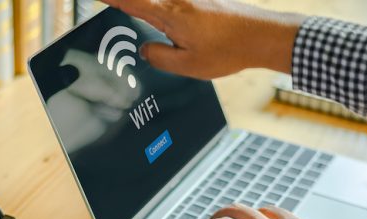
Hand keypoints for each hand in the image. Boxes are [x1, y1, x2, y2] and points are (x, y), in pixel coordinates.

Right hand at [100, 0, 305, 78]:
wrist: (261, 35)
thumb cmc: (228, 50)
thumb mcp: (187, 65)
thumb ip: (159, 57)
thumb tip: (145, 50)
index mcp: (169, 14)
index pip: (128, 0)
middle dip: (124, 3)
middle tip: (105, 6)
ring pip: (157, 1)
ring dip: (142, 7)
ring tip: (142, 25)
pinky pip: (171, 1)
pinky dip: (159, 8)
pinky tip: (162, 22)